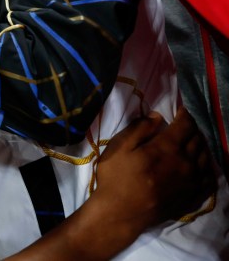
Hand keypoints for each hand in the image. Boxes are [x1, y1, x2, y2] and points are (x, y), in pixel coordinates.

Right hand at [95, 107, 215, 232]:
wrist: (120, 214)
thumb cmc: (116, 178)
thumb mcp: (118, 148)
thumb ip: (139, 129)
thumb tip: (157, 116)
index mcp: (167, 148)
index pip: (185, 124)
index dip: (184, 114)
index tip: (180, 110)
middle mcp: (185, 162)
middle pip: (198, 139)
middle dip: (193, 128)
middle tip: (184, 125)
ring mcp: (191, 181)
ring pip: (205, 157)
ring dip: (201, 145)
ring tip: (192, 142)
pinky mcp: (191, 196)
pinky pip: (209, 178)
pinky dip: (207, 168)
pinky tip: (200, 166)